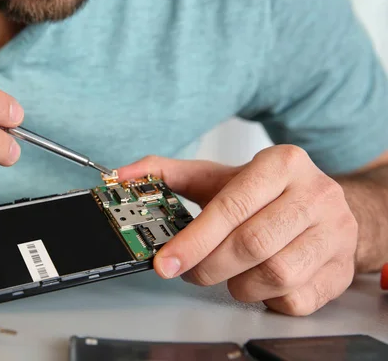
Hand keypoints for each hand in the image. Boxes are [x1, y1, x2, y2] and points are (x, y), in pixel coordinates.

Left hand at [118, 145, 357, 315]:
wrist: (323, 206)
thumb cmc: (266, 193)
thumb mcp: (220, 176)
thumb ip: (169, 173)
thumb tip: (123, 174)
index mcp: (283, 164)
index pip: (231, 207)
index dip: (193, 240)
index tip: (165, 262)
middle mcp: (315, 195)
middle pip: (251, 244)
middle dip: (209, 265)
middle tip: (190, 270)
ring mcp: (334, 234)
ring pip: (274, 275)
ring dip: (238, 283)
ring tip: (229, 271)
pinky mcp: (340, 270)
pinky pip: (294, 299)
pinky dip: (266, 298)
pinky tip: (258, 280)